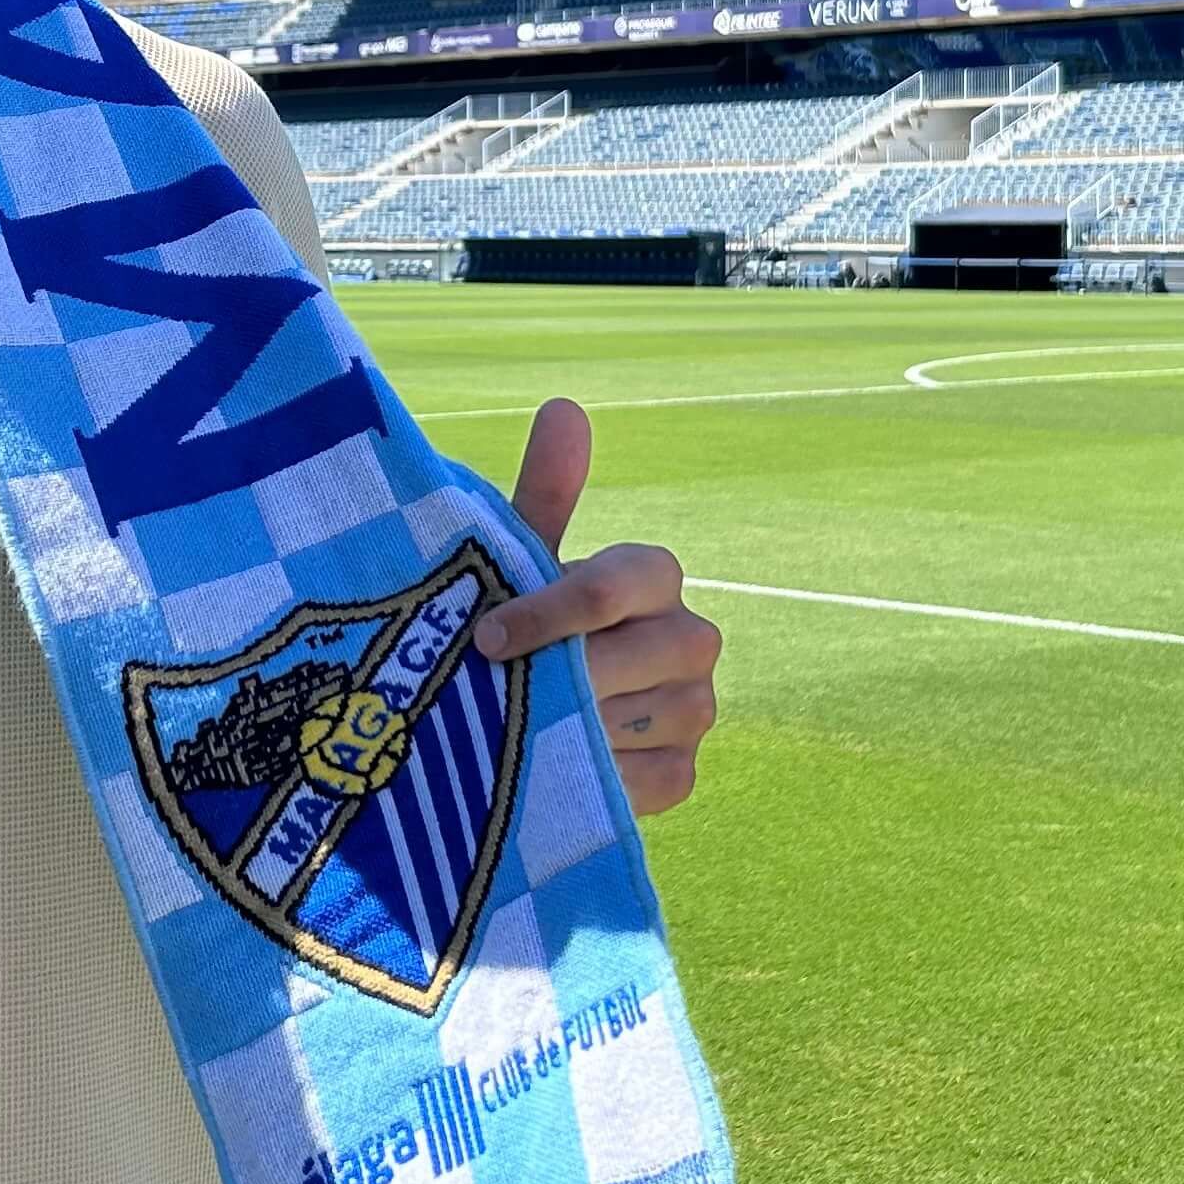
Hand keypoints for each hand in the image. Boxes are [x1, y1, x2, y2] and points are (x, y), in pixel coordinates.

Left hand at [473, 398, 721, 815]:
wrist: (519, 721)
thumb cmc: (521, 627)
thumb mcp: (519, 569)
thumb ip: (542, 497)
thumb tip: (565, 407)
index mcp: (654, 577)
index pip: (623, 583)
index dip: (555, 610)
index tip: (489, 637)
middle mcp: (691, 638)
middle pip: (644, 653)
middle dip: (565, 672)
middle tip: (499, 690)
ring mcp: (695, 708)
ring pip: (648, 716)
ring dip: (578, 725)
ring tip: (519, 730)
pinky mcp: (683, 770)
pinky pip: (654, 776)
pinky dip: (600, 774)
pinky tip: (553, 770)